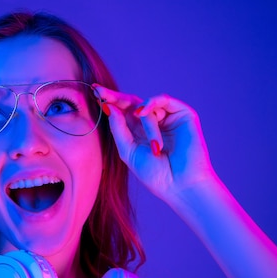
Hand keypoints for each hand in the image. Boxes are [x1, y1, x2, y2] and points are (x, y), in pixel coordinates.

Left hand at [93, 86, 216, 201]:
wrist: (181, 186)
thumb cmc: (155, 174)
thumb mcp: (128, 151)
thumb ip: (118, 129)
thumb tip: (108, 107)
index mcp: (138, 132)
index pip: (122, 112)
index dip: (108, 102)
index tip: (93, 91)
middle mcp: (152, 123)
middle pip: (131, 102)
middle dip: (115, 97)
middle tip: (100, 92)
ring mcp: (168, 118)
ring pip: (146, 106)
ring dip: (146, 122)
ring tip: (154, 145)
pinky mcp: (184, 114)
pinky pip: (164, 100)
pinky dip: (152, 104)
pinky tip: (143, 113)